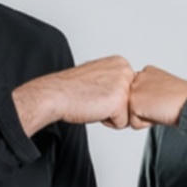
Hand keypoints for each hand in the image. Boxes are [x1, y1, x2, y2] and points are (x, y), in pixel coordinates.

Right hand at [13, 55, 133, 134]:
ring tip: (94, 103)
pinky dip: (107, 122)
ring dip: (111, 114)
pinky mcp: (120, 102)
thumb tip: (126, 92)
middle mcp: (125, 71)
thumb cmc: (71, 88)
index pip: (129, 90)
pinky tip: (94, 110)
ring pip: (127, 113)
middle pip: (131, 102)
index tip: (96, 91)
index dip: (112, 97)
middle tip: (94, 98)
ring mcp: (123, 86)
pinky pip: (122, 123)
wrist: (55, 95)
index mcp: (120, 62)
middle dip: (114, 106)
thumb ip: (115, 80)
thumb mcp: (99, 76)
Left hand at [129, 66, 186, 129]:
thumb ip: (148, 91)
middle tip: (163, 104)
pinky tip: (159, 113)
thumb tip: (139, 104)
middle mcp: (138, 77)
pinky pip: (134, 123)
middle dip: (146, 110)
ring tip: (161, 108)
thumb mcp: (163, 88)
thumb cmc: (183, 98)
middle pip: (133, 105)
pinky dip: (147, 124)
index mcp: (146, 72)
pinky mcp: (134, 102)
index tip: (164, 99)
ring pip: (132, 114)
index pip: (138, 96)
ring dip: (147, 117)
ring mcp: (134, 89)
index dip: (151, 103)